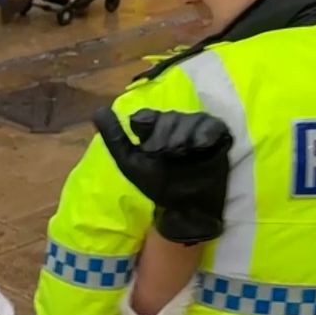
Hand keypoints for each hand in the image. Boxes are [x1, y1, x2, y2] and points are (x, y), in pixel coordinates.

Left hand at [94, 107, 232, 244]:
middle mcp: (175, 124)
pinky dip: (204, 134)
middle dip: (165, 138)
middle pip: (168, 118)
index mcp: (153, 127)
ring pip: (189, 119)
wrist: (186, 205)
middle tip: (166, 156)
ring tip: (182, 155)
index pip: (146, 116)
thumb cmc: (157, 184)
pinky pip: (212, 125)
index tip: (147, 147)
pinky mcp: (217, 135)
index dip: (146, 128)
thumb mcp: (130, 161)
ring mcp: (197, 128)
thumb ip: (114, 137)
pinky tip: (199, 146)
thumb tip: (98, 109)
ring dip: (183, 138)